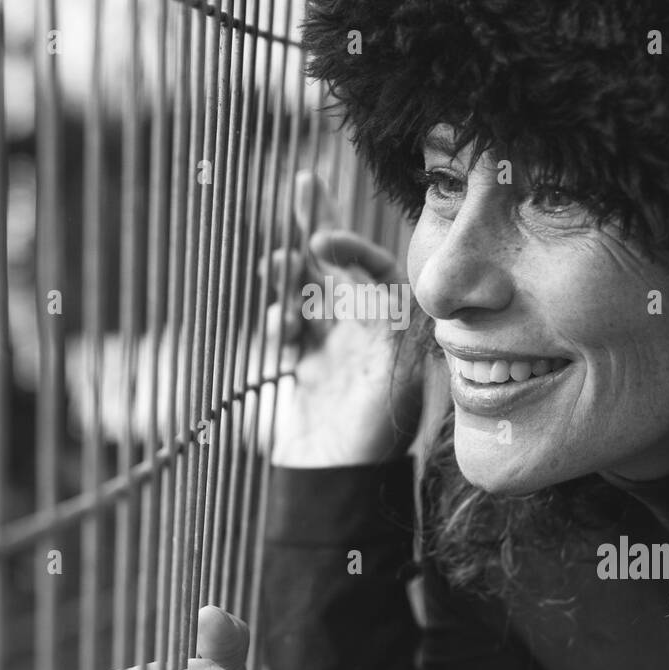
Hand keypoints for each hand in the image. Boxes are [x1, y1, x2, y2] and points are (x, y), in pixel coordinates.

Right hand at [261, 172, 422, 466]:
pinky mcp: (304, 369)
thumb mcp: (393, 381)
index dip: (351, 249)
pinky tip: (282, 332)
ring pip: (305, 293)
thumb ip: (386, 335)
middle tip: (304, 182)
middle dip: (319, 226)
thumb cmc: (375, 441)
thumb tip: (382, 291)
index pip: (375, 271)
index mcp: (392, 328)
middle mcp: (364, 331)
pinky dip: (279, 323)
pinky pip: (288, 330)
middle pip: (339, 268)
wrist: (337, 486)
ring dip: (289, 277)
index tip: (323, 243)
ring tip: (275, 268)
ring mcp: (332, 347)